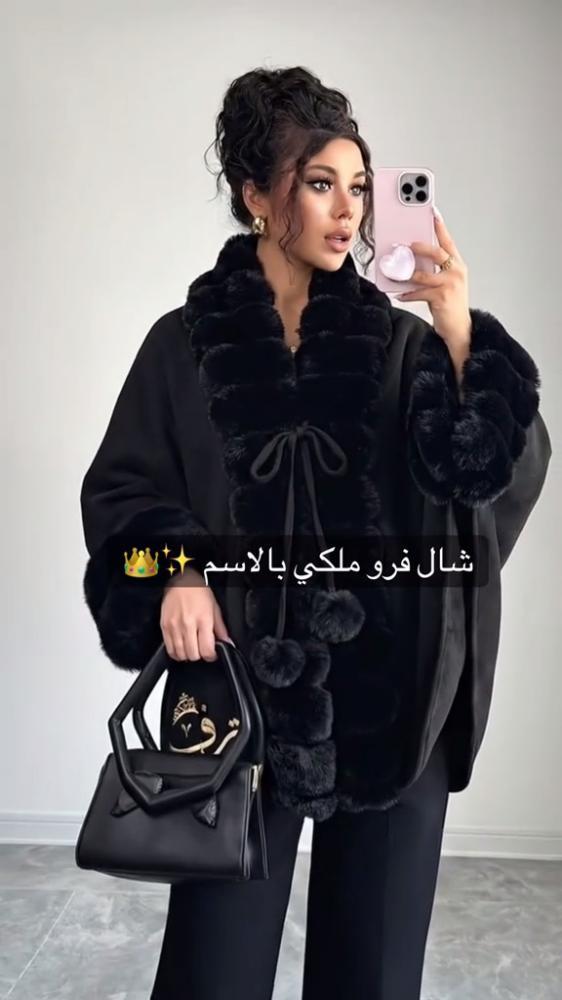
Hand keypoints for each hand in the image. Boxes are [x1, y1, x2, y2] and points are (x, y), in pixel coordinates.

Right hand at [160, 566, 230, 661]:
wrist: (180, 580)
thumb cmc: (198, 590)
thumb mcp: (215, 607)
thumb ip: (221, 628)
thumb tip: (227, 643)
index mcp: (203, 619)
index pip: (207, 650)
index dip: (212, 656)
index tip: (212, 652)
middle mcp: (188, 624)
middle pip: (193, 655)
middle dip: (200, 655)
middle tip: (202, 648)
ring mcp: (174, 627)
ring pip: (181, 654)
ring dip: (188, 655)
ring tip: (192, 647)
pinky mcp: (164, 627)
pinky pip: (170, 649)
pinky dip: (176, 653)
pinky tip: (182, 647)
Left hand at [396, 207, 471, 347]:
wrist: (459, 328)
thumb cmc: (450, 304)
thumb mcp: (446, 283)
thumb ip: (435, 270)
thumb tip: (413, 260)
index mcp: (458, 265)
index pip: (448, 242)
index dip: (440, 226)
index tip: (433, 212)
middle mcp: (456, 272)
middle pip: (437, 252)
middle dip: (421, 246)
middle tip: (408, 245)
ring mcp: (450, 285)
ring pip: (423, 274)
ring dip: (407, 273)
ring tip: (396, 272)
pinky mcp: (441, 298)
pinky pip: (419, 292)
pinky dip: (407, 294)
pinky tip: (400, 294)